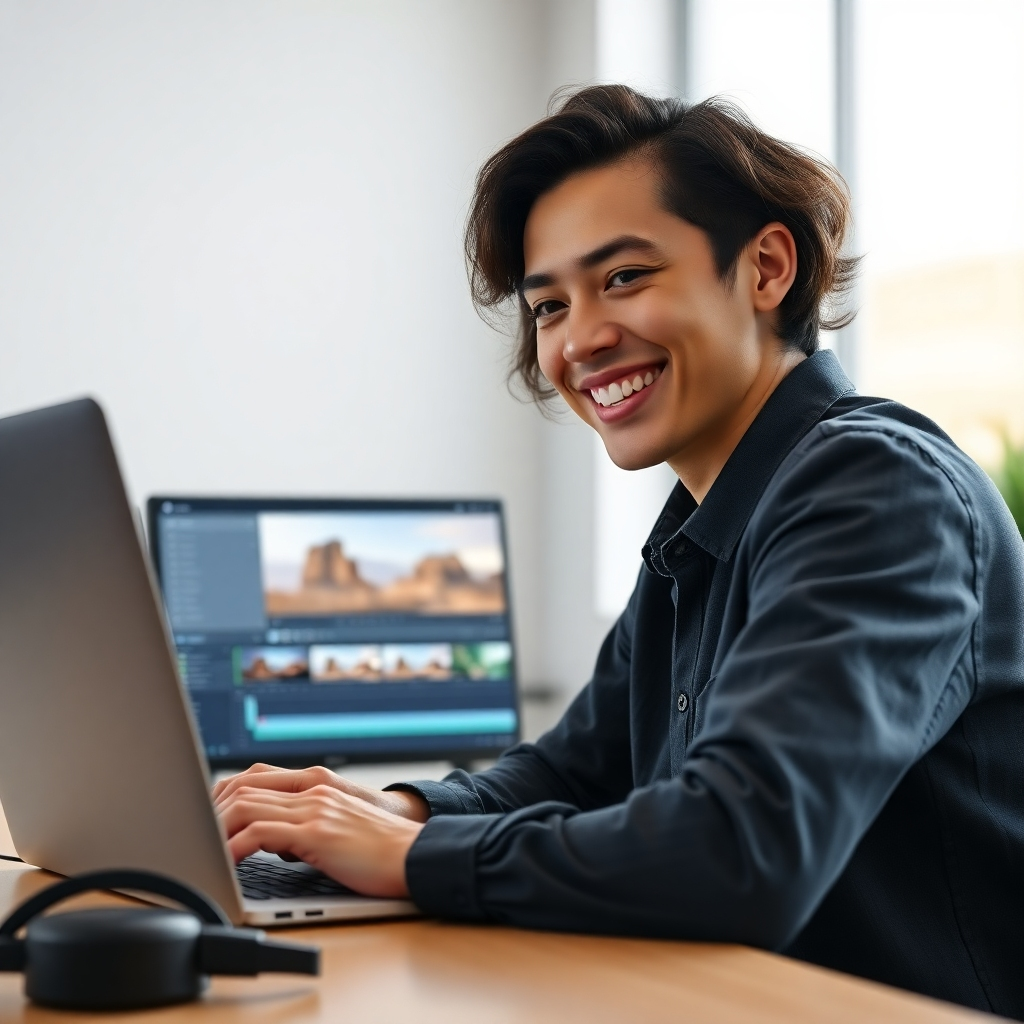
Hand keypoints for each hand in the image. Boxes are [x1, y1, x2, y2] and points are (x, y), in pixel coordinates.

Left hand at [216, 777, 424, 897]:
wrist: (418, 855)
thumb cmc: (383, 851)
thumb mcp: (339, 829)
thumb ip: (306, 827)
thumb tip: (273, 844)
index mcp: (318, 785)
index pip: (256, 776)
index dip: (223, 793)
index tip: (204, 815)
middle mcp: (314, 790)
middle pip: (244, 787)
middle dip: (210, 810)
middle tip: (191, 835)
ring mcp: (315, 808)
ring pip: (246, 806)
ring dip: (215, 828)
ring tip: (199, 850)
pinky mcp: (317, 833)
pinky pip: (259, 834)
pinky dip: (233, 847)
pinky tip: (223, 864)